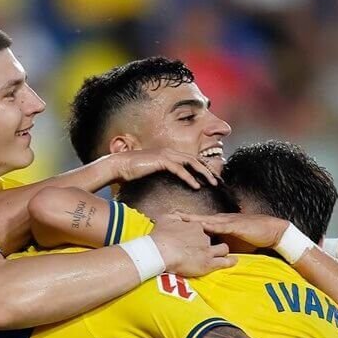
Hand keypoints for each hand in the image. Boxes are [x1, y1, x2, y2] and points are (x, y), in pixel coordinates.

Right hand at [101, 148, 218, 188]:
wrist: (119, 166)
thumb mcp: (152, 172)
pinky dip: (189, 177)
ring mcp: (166, 154)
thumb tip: (170, 183)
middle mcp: (170, 151)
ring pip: (191, 162)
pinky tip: (196, 185)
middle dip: (208, 170)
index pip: (191, 159)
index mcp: (169, 153)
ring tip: (212, 183)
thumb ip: (163, 174)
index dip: (203, 168)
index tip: (211, 178)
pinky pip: (180, 169)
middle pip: (195, 159)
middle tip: (217, 181)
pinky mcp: (161, 160)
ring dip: (203, 173)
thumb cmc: (133, 171)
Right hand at [150, 216, 235, 276]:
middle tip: (206, 247)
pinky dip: (230, 261)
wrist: (161, 251)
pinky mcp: (209, 263)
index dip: (201, 232)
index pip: (202, 227)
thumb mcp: (164, 219)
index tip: (197, 237)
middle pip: (213, 237)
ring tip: (223, 252)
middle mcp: (204, 236)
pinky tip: (234, 261)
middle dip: (212, 241)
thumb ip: (171, 215)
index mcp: (195, 226)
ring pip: (223, 248)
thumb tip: (174, 213)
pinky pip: (224, 261)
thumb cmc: (160, 236)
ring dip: (223, 250)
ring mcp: (208, 250)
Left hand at [176, 212, 288, 252]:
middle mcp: (222, 221)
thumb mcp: (234, 244)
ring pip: (207, 220)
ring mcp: (228, 222)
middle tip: (168, 217)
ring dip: (194, 220)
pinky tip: (201, 225)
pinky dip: (210, 225)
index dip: (187, 222)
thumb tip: (210, 256)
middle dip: (185, 219)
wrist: (272, 232)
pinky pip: (221, 225)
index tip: (172, 222)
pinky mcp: (236, 226)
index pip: (200, 222)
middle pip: (199, 219)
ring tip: (180, 219)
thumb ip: (221, 247)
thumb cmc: (253, 237)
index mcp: (220, 224)